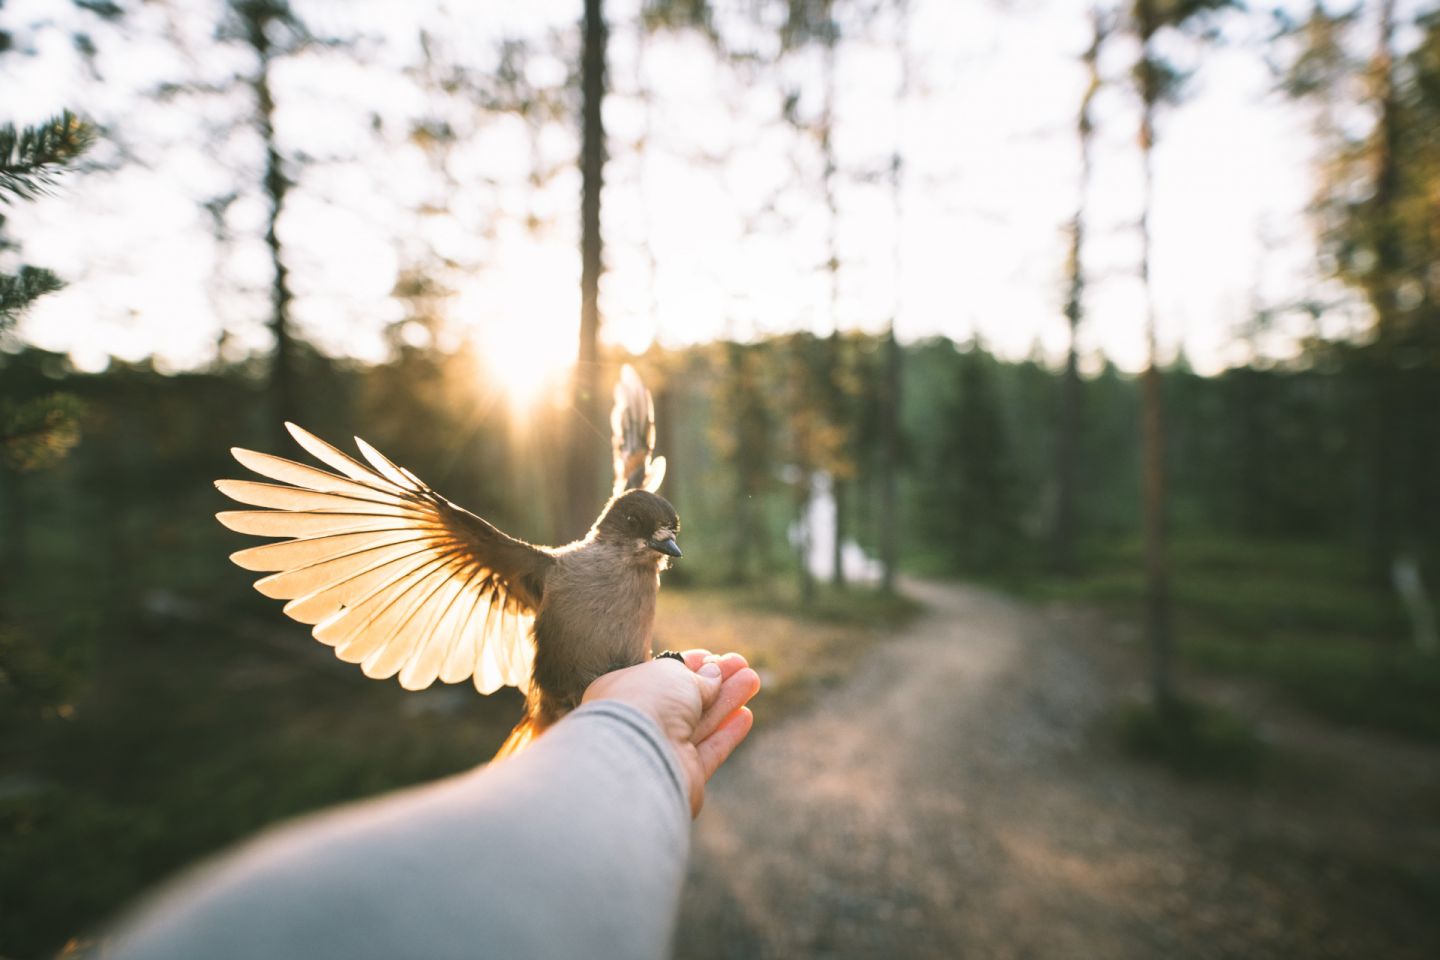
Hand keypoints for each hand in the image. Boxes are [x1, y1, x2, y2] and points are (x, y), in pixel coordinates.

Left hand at [582, 650, 759, 816]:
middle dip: (716, 682)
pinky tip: (745, 716)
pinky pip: (707, 752)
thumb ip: (697, 677)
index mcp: (621, 693)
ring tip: (752, 680)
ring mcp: (660, 752)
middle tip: (743, 665)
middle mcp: (638, 724)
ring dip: (727, 702)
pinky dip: (726, 734)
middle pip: (685, 701)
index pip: (661, 677)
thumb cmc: (646, 703)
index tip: (714, 656)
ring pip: (699, 724)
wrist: (637, 758)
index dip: (689, 666)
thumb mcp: (674, 675)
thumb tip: (713, 675)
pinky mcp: (682, 777)